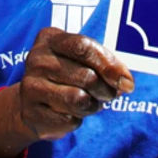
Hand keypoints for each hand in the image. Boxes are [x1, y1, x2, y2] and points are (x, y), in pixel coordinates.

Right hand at [15, 27, 133, 140]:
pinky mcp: (31, 112)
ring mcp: (31, 85)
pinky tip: (70, 113)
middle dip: (106, 90)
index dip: (110, 65)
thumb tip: (125, 82)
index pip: (84, 47)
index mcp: (50, 39)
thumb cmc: (65, 77)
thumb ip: (103, 64)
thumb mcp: (80, 60)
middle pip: (87, 76)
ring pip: (79, 99)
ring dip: (92, 105)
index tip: (127, 81)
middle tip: (109, 94)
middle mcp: (36, 59)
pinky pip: (69, 119)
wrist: (32, 105)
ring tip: (89, 103)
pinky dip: (78, 118)